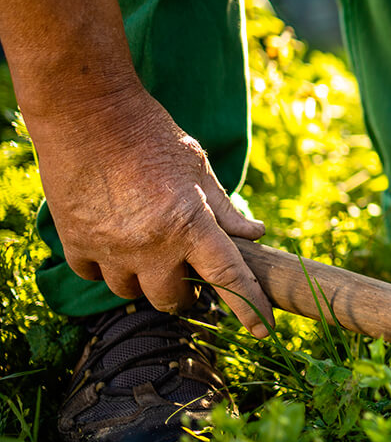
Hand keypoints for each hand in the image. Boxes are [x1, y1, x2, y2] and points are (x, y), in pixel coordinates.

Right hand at [26, 87, 274, 336]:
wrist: (88, 112)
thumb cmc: (151, 135)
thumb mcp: (199, 168)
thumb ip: (226, 209)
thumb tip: (255, 235)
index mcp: (190, 224)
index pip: (229, 278)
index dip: (249, 307)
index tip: (263, 329)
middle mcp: (150, 245)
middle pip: (173, 299)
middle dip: (187, 295)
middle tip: (192, 279)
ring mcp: (110, 247)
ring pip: (131, 293)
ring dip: (146, 282)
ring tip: (152, 255)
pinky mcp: (76, 241)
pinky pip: (94, 276)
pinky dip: (108, 268)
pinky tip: (116, 246)